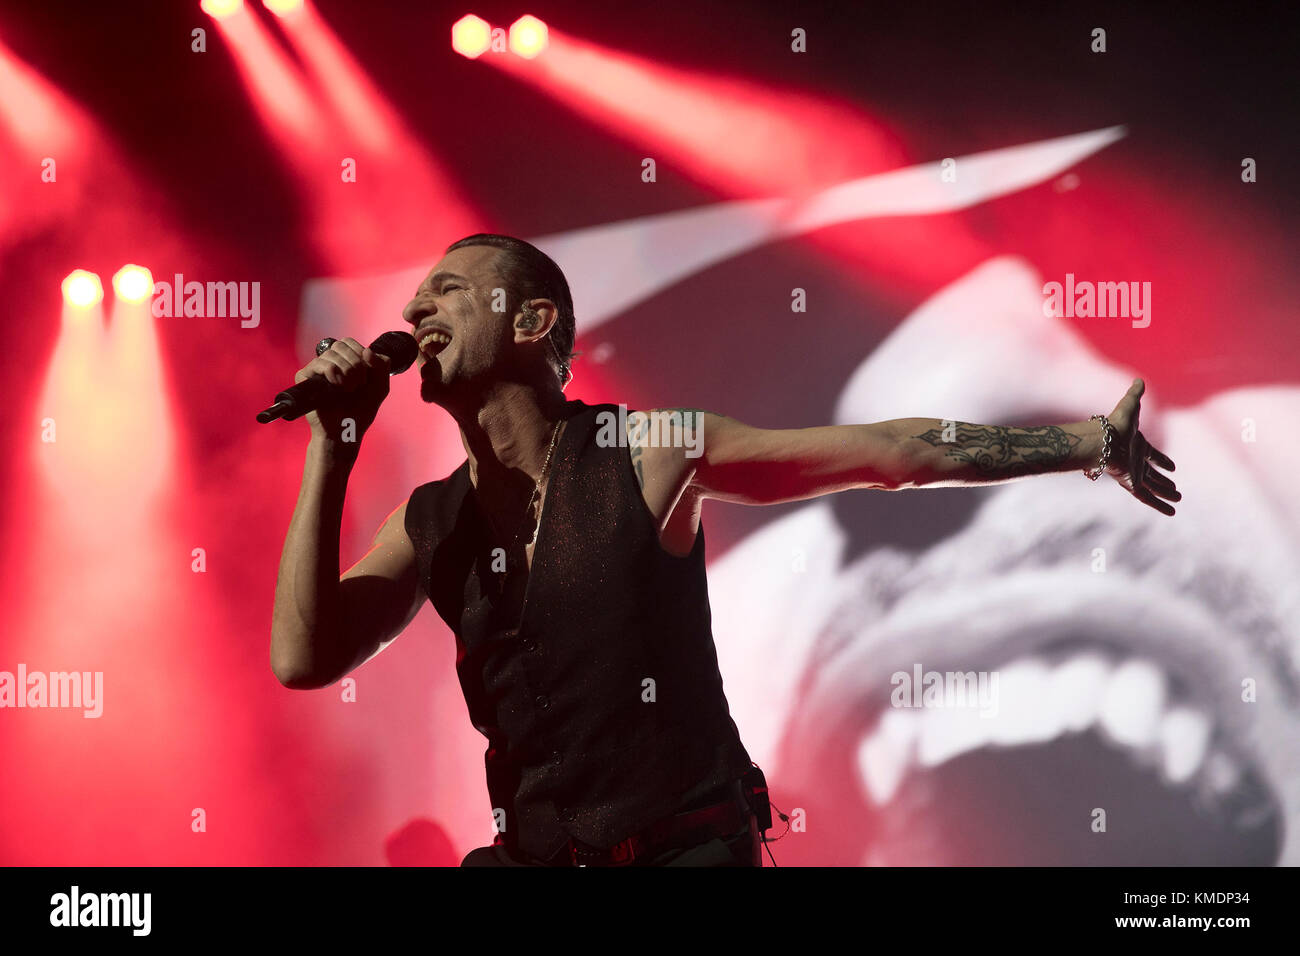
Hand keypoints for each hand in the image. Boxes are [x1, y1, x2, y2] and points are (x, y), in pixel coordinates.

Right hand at [293, 337, 391, 445]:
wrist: (345, 430)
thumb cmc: (360, 411)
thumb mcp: (380, 387)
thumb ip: (381, 365)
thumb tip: (367, 350)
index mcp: (344, 361)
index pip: (348, 342)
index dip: (360, 353)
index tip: (365, 374)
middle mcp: (328, 363)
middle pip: (341, 345)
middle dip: (356, 364)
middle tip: (359, 384)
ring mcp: (316, 370)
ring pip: (331, 353)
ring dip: (347, 370)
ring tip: (349, 388)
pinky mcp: (304, 378)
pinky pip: (320, 363)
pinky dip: (333, 372)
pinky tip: (338, 386)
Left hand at [1102, 378, 1179, 515]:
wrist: (1102, 442)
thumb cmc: (1115, 425)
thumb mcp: (1130, 406)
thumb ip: (1135, 394)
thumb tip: (1138, 379)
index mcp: (1137, 447)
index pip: (1153, 455)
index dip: (1162, 460)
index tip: (1173, 467)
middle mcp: (1136, 462)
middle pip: (1153, 474)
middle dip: (1164, 482)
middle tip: (1176, 489)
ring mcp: (1135, 474)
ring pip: (1153, 487)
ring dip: (1166, 494)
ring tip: (1178, 500)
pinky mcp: (1133, 484)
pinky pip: (1148, 498)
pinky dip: (1160, 506)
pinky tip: (1171, 512)